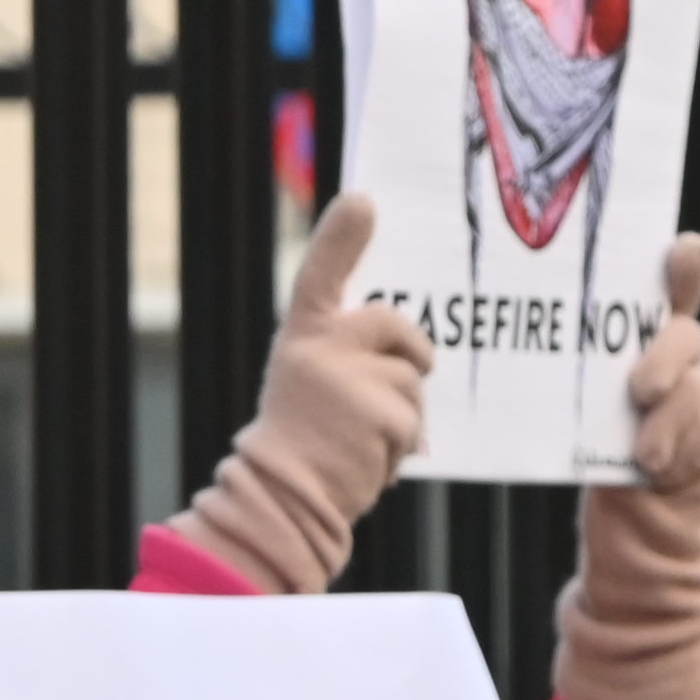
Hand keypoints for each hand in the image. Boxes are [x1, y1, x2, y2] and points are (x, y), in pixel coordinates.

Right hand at [173, 198, 433, 596]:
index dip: (340, 236)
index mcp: (303, 336)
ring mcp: (353, 379)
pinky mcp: (383, 413)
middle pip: (399, 330)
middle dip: (410, 357)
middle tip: (373, 399)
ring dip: (400, 417)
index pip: (320, 276)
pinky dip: (401, 448)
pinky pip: (416, 422)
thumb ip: (354, 352)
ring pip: (414, 383)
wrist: (282, 499)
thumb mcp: (317, 381)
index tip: (361, 199)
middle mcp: (323, 348)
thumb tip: (416, 354)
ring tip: (355, 440)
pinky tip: (365, 461)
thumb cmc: (303, 438)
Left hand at [557, 232, 699, 699]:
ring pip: (699, 384)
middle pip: (686, 335)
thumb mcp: (563, 412)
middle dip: (666, 357)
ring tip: (643, 455)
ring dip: (666, 422)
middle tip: (639, 390)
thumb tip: (501, 338)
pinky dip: (683, 450)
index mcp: (639, 342)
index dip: (682, 265)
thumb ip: (554, 375)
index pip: (668, 288)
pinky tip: (662, 471)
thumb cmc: (583, 460)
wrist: (627, 535)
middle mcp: (680, 359)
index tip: (683, 250)